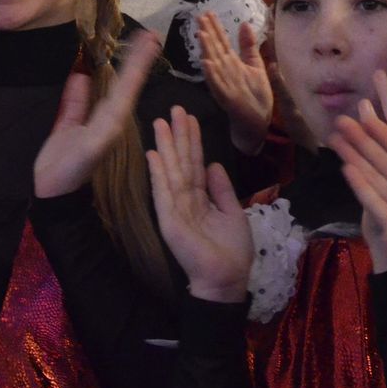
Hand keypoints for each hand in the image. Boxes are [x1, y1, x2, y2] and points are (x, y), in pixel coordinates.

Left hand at [34, 32, 159, 198]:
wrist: (52, 193)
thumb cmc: (61, 164)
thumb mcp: (67, 125)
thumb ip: (76, 102)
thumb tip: (81, 75)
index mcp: (105, 119)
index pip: (121, 85)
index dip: (133, 62)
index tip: (144, 39)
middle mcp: (111, 124)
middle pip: (128, 87)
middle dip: (139, 62)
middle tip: (152, 36)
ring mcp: (107, 134)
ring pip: (123, 97)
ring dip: (134, 72)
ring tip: (145, 48)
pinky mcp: (97, 144)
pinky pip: (110, 118)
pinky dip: (121, 100)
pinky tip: (129, 82)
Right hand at [146, 107, 252, 302]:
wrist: (226, 279)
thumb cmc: (232, 251)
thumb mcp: (232, 212)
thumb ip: (221, 189)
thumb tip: (214, 164)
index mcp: (200, 199)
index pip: (195, 163)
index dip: (192, 141)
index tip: (189, 117)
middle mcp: (185, 200)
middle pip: (181, 162)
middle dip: (177, 135)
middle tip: (174, 108)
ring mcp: (175, 209)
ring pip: (171, 171)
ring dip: (166, 146)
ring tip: (160, 122)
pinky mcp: (169, 220)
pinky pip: (163, 192)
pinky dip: (158, 173)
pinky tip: (153, 154)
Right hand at [198, 14, 272, 154]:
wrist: (258, 120)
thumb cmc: (255, 94)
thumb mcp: (255, 65)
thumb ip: (249, 46)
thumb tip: (245, 24)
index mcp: (232, 63)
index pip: (221, 42)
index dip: (215, 27)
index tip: (208, 12)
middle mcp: (225, 71)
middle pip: (215, 49)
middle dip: (208, 33)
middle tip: (199, 17)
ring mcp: (224, 84)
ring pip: (213, 64)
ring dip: (207, 50)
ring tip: (201, 34)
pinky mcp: (227, 97)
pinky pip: (217, 85)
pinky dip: (211, 75)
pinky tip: (206, 64)